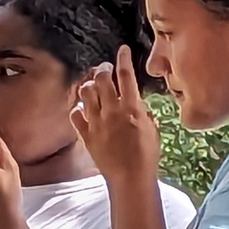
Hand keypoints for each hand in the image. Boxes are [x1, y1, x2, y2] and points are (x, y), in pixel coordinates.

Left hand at [71, 45, 159, 182]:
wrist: (130, 178)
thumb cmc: (147, 156)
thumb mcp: (152, 129)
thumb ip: (142, 112)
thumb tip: (136, 101)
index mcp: (131, 108)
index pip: (126, 76)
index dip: (123, 59)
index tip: (122, 50)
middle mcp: (112, 111)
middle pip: (102, 80)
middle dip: (102, 69)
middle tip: (104, 67)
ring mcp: (96, 123)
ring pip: (86, 94)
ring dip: (89, 86)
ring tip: (92, 84)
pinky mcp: (86, 135)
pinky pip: (76, 116)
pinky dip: (77, 109)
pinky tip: (81, 108)